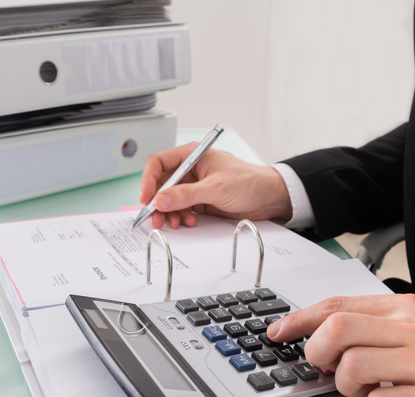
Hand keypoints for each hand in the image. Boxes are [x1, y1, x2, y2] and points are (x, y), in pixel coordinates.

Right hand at [139, 142, 292, 228]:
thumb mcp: (216, 188)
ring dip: (169, 213)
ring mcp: (193, 185)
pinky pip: (180, 209)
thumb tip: (161, 200)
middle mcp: (189, 169)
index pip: (158, 163)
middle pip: (161, 185)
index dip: (148, 180)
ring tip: (176, 223)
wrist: (268, 197)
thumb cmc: (249, 181)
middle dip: (158, 203)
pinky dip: (181, 217)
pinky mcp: (199, 200)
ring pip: (169, 200)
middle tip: (157, 218)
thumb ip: (187, 194)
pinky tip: (189, 222)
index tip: (146, 199)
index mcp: (191, 155)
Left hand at [266, 294, 414, 396]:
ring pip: (352, 367)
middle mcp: (412, 329)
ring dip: (344, 384)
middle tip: (324, 366)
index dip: (299, 319)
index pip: (338, 305)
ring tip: (363, 389)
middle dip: (316, 351)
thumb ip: (379, 325)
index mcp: (406, 308)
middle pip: (337, 329)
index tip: (278, 332)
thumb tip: (329, 336)